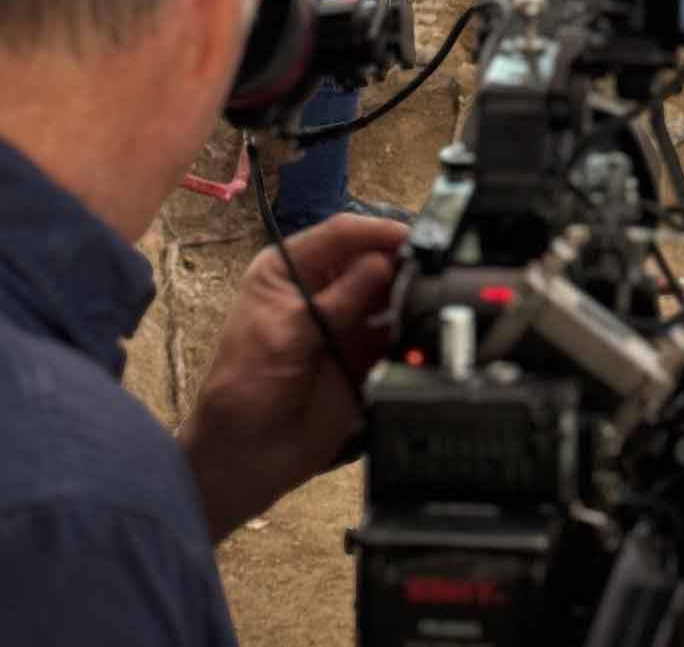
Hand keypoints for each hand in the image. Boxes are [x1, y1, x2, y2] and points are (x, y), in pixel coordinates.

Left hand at [177, 214, 406, 542]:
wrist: (246, 457)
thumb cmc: (246, 386)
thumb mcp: (286, 334)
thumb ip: (337, 300)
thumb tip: (383, 262)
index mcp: (289, 268)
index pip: (340, 235)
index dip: (376, 232)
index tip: (411, 236)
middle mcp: (322, 288)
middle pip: (370, 259)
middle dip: (399, 261)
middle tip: (432, 267)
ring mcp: (345, 321)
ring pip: (388, 294)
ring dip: (408, 294)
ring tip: (432, 298)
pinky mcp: (364, 355)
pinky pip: (395, 333)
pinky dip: (410, 329)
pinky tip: (423, 330)